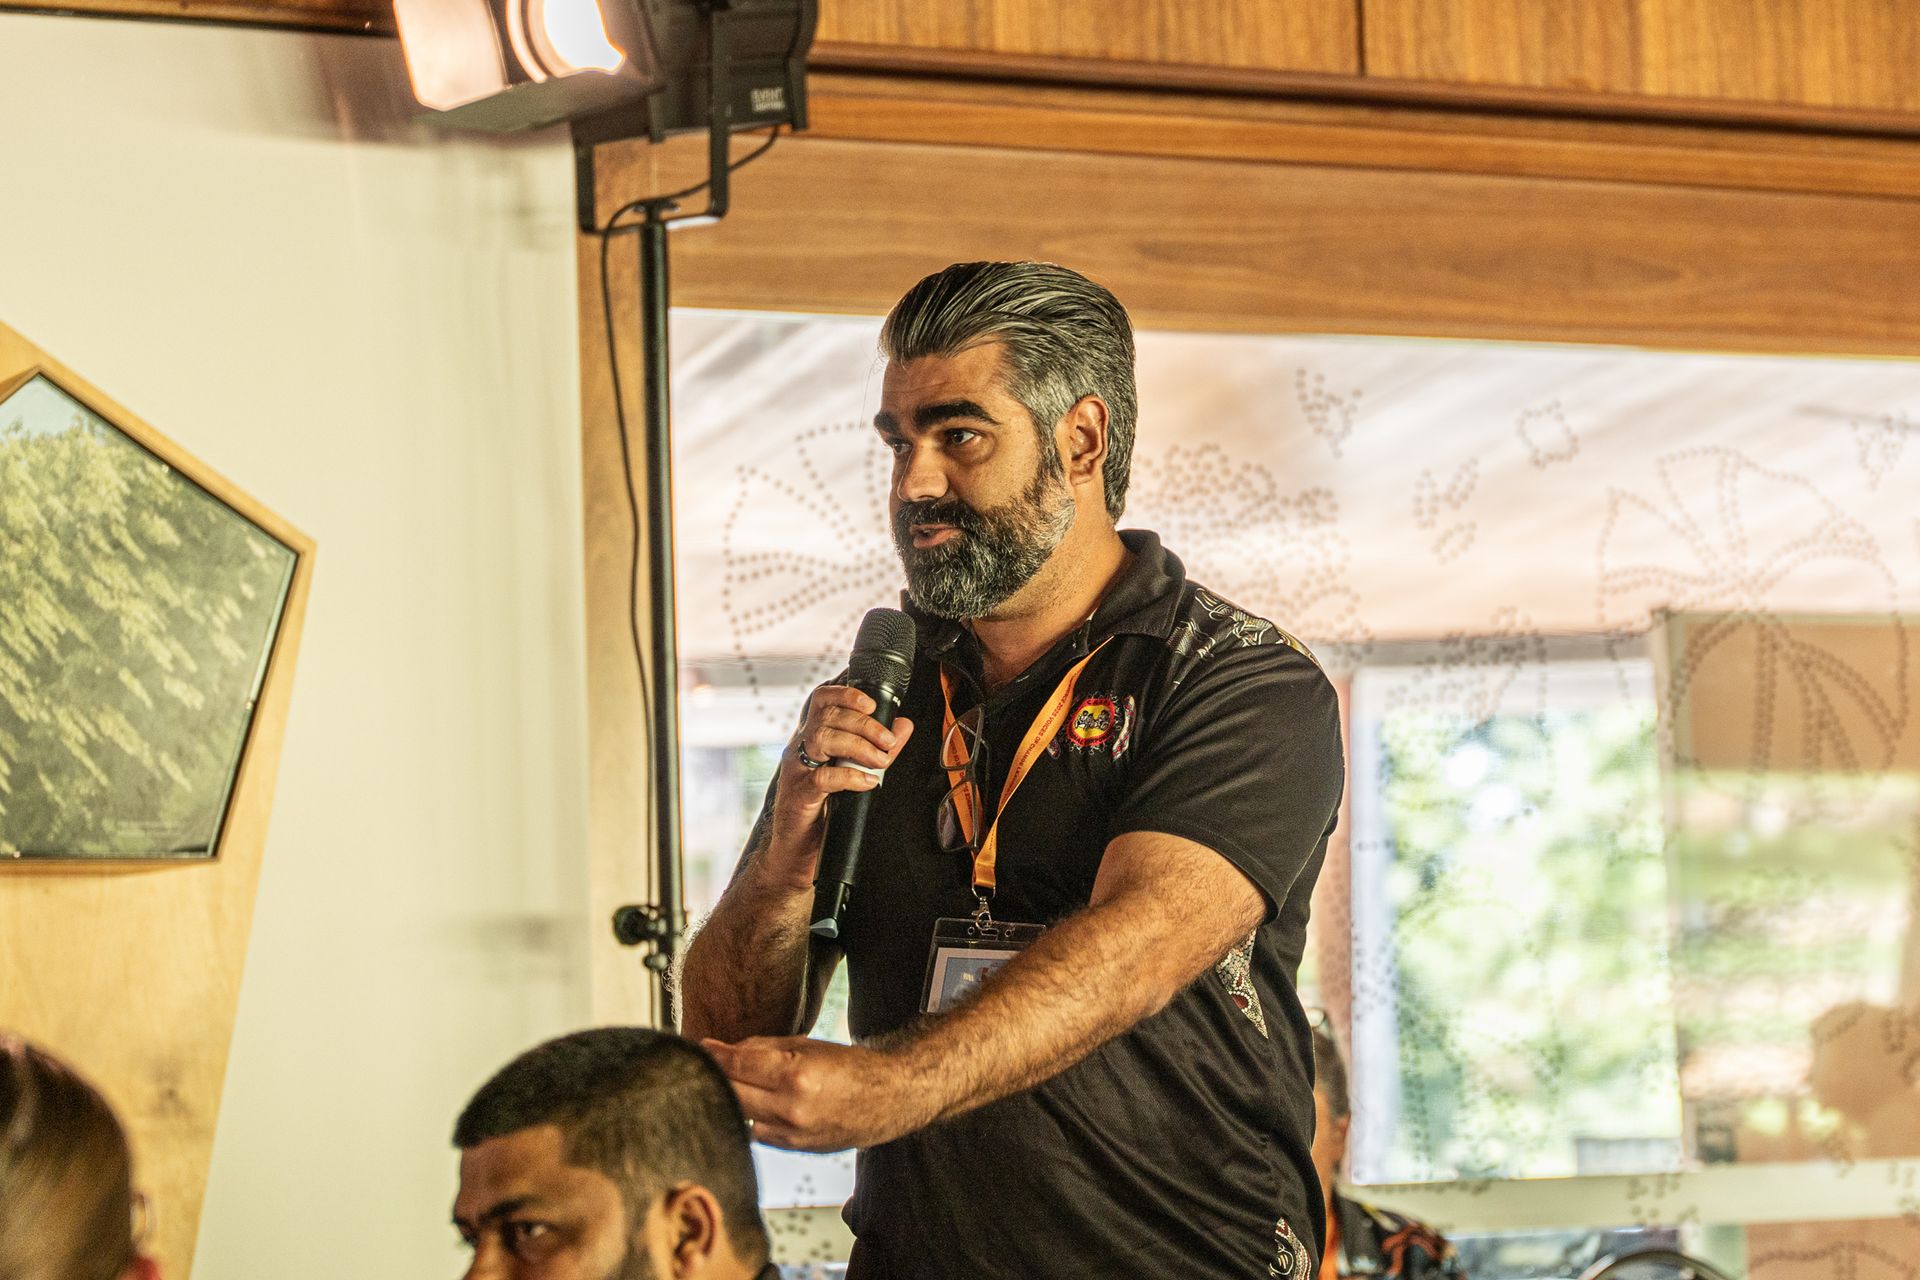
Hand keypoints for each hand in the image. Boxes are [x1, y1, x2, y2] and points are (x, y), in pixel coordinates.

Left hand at [703, 1036, 935, 1152]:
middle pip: (731, 1094)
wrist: (888, 1099)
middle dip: (715, 1077)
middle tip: (705, 1064)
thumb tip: (726, 1051)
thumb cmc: (850, 1066)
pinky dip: (751, 1117)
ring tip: (731, 1083)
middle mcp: (791, 1108)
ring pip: (740, 1117)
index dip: (714, 1054)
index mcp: (796, 1075)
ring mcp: (792, 1134)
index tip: (700, 1046)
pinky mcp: (794, 1149)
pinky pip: (757, 1133)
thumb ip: (763, 1048)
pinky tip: (755, 1104)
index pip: (737, 1065)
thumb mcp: (807, 1045)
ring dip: (732, 1099)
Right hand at [762, 685, 913, 888]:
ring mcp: (796, 770)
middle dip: (865, 724)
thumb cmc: (824, 809)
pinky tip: (867, 782)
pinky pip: (823, 777)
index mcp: (812, 737)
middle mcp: (800, 748)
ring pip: (823, 739)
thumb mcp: (855, 771)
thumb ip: (878, 748)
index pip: (822, 700)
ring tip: (880, 761)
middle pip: (828, 717)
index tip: (872, 704)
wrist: (799, 850)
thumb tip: (904, 726)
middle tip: (888, 741)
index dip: (846, 694)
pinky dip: (850, 777)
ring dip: (859, 746)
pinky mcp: (799, 795)